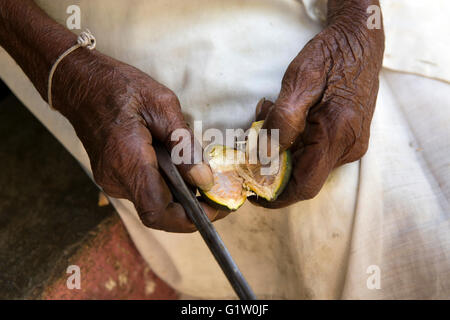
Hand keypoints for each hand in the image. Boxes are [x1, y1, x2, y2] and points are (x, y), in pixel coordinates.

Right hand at [51, 50, 228, 231]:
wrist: (81, 84)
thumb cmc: (120, 87)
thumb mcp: (162, 105)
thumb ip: (185, 146)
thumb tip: (205, 180)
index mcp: (128, 159)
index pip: (157, 211)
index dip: (189, 219)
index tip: (215, 209)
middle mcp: (115, 178)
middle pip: (158, 211)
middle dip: (190, 208)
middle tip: (216, 193)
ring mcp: (111, 179)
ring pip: (152, 202)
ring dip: (179, 195)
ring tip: (197, 173)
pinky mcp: (113, 176)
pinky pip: (144, 190)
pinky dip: (165, 185)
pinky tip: (176, 166)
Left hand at [251, 0, 384, 207]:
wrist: (362, 40)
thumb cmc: (331, 55)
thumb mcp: (301, 79)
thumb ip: (283, 119)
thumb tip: (265, 155)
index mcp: (338, 134)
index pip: (304, 186)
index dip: (275, 197)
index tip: (251, 194)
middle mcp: (348, 147)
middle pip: (302, 176)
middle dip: (272, 164)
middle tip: (253, 135)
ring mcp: (351, 145)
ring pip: (307, 164)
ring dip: (281, 149)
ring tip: (267, 114)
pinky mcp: (348, 138)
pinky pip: (315, 152)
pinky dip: (293, 142)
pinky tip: (285, 117)